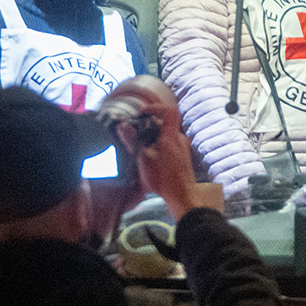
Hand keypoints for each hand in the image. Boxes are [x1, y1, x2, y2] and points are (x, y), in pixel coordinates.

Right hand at [105, 76, 211, 218]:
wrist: (182, 197)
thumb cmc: (165, 180)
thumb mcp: (144, 160)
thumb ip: (133, 141)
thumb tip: (122, 126)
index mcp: (171, 137)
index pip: (169, 110)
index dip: (155, 108)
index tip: (142, 113)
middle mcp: (179, 139)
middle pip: (164, 123)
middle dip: (148, 126)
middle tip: (135, 134)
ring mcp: (182, 148)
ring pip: (165, 135)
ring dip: (151, 138)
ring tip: (140, 149)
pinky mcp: (181, 157)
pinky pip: (168, 145)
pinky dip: (157, 146)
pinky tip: (148, 159)